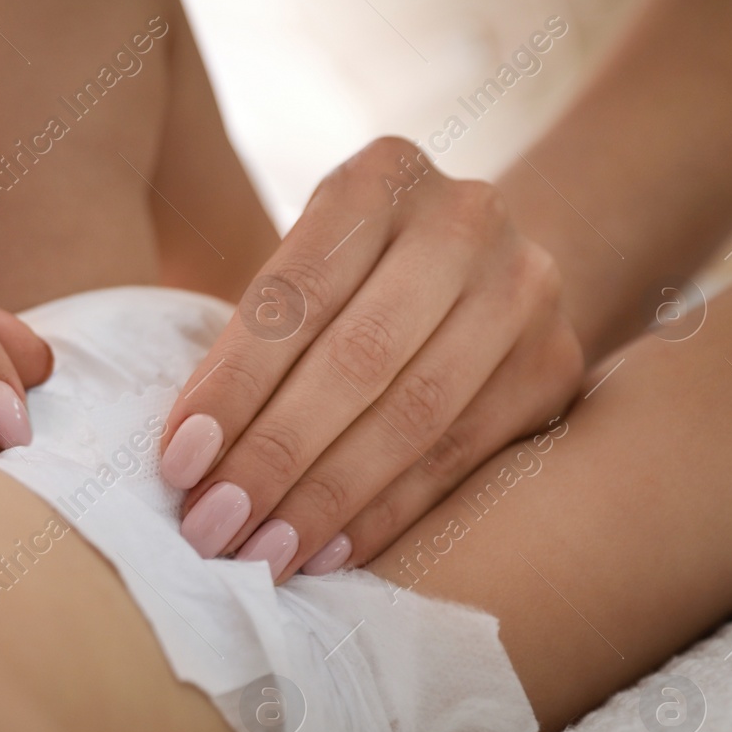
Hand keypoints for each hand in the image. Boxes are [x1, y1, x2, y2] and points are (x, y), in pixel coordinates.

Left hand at [161, 136, 582, 579]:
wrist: (484, 266)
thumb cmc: (352, 280)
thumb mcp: (303, 269)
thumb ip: (252, 339)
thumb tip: (186, 458)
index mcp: (381, 176)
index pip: (296, 294)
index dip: (235, 386)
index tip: (178, 463)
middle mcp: (465, 220)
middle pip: (359, 359)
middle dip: (274, 456)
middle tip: (212, 527)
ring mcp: (524, 290)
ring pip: (415, 416)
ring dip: (326, 499)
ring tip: (261, 555)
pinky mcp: (554, 365)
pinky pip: (459, 458)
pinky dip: (385, 514)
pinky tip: (327, 553)